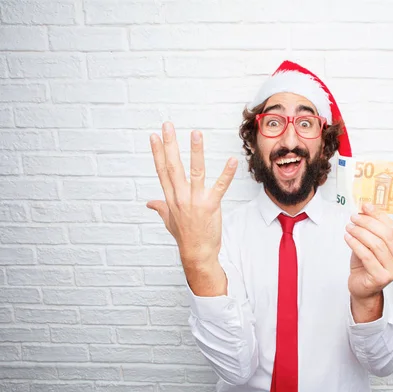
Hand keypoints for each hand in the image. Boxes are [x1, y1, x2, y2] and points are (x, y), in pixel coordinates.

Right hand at [147, 122, 237, 276]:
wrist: (197, 254)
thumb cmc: (185, 237)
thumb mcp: (169, 221)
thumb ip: (160, 208)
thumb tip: (150, 202)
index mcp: (171, 198)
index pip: (162, 171)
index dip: (157, 153)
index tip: (154, 136)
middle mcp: (180, 197)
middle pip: (173, 167)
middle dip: (170, 145)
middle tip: (167, 126)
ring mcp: (194, 201)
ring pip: (195, 172)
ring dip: (195, 152)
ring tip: (195, 133)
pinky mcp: (210, 206)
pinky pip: (220, 186)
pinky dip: (226, 173)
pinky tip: (231, 160)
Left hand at [344, 203, 392, 301]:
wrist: (363, 288)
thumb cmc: (367, 265)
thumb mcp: (371, 244)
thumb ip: (372, 229)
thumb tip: (365, 208)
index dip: (379, 215)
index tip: (365, 206)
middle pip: (386, 235)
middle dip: (368, 223)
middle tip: (354, 217)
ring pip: (377, 245)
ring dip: (360, 232)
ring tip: (349, 227)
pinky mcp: (382, 278)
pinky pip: (367, 256)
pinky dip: (356, 244)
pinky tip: (348, 238)